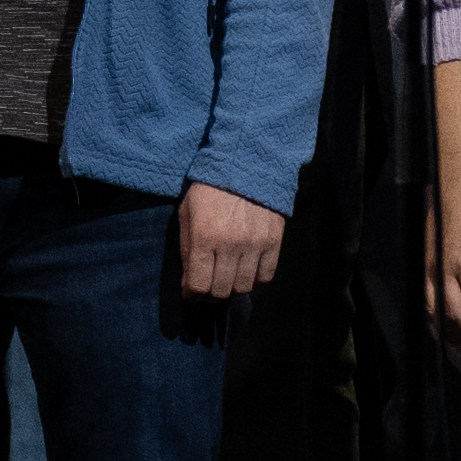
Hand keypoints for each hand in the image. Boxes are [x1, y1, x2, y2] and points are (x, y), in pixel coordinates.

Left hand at [176, 184, 287, 302]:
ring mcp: (254, 244)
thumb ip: (186, 249)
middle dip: (211, 294)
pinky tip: (248, 276)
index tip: (192, 294)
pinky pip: (266, 276)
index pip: (198, 284)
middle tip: (208, 288)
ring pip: (243, 287)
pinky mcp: (274, 242)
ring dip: (233, 288)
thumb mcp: (187, 214)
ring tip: (227, 280)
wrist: (245, 166)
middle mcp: (229, 245)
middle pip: (221, 290)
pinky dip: (256, 282)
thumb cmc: (208, 190)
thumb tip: (189, 282)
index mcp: (203, 237)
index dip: (193, 295)